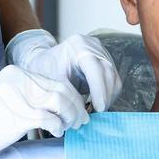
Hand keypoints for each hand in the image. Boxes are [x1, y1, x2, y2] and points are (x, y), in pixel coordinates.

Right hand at [0, 65, 87, 158]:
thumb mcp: (7, 97)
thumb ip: (30, 97)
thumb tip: (57, 108)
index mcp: (18, 74)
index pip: (56, 81)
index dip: (72, 96)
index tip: (79, 110)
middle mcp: (20, 81)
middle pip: (63, 89)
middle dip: (77, 107)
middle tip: (81, 121)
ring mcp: (19, 97)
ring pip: (60, 102)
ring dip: (71, 116)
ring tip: (70, 127)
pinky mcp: (18, 116)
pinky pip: (49, 118)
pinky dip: (58, 126)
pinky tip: (56, 132)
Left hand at [7, 30, 122, 112]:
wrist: (45, 60)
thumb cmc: (45, 69)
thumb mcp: (52, 80)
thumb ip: (67, 94)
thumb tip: (82, 113)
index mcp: (78, 46)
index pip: (95, 68)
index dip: (99, 90)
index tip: (98, 108)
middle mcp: (93, 45)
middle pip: (108, 72)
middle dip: (105, 95)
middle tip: (99, 113)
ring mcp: (101, 51)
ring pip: (113, 76)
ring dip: (108, 95)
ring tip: (97, 110)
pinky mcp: (105, 59)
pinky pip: (113, 79)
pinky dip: (108, 92)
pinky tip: (98, 102)